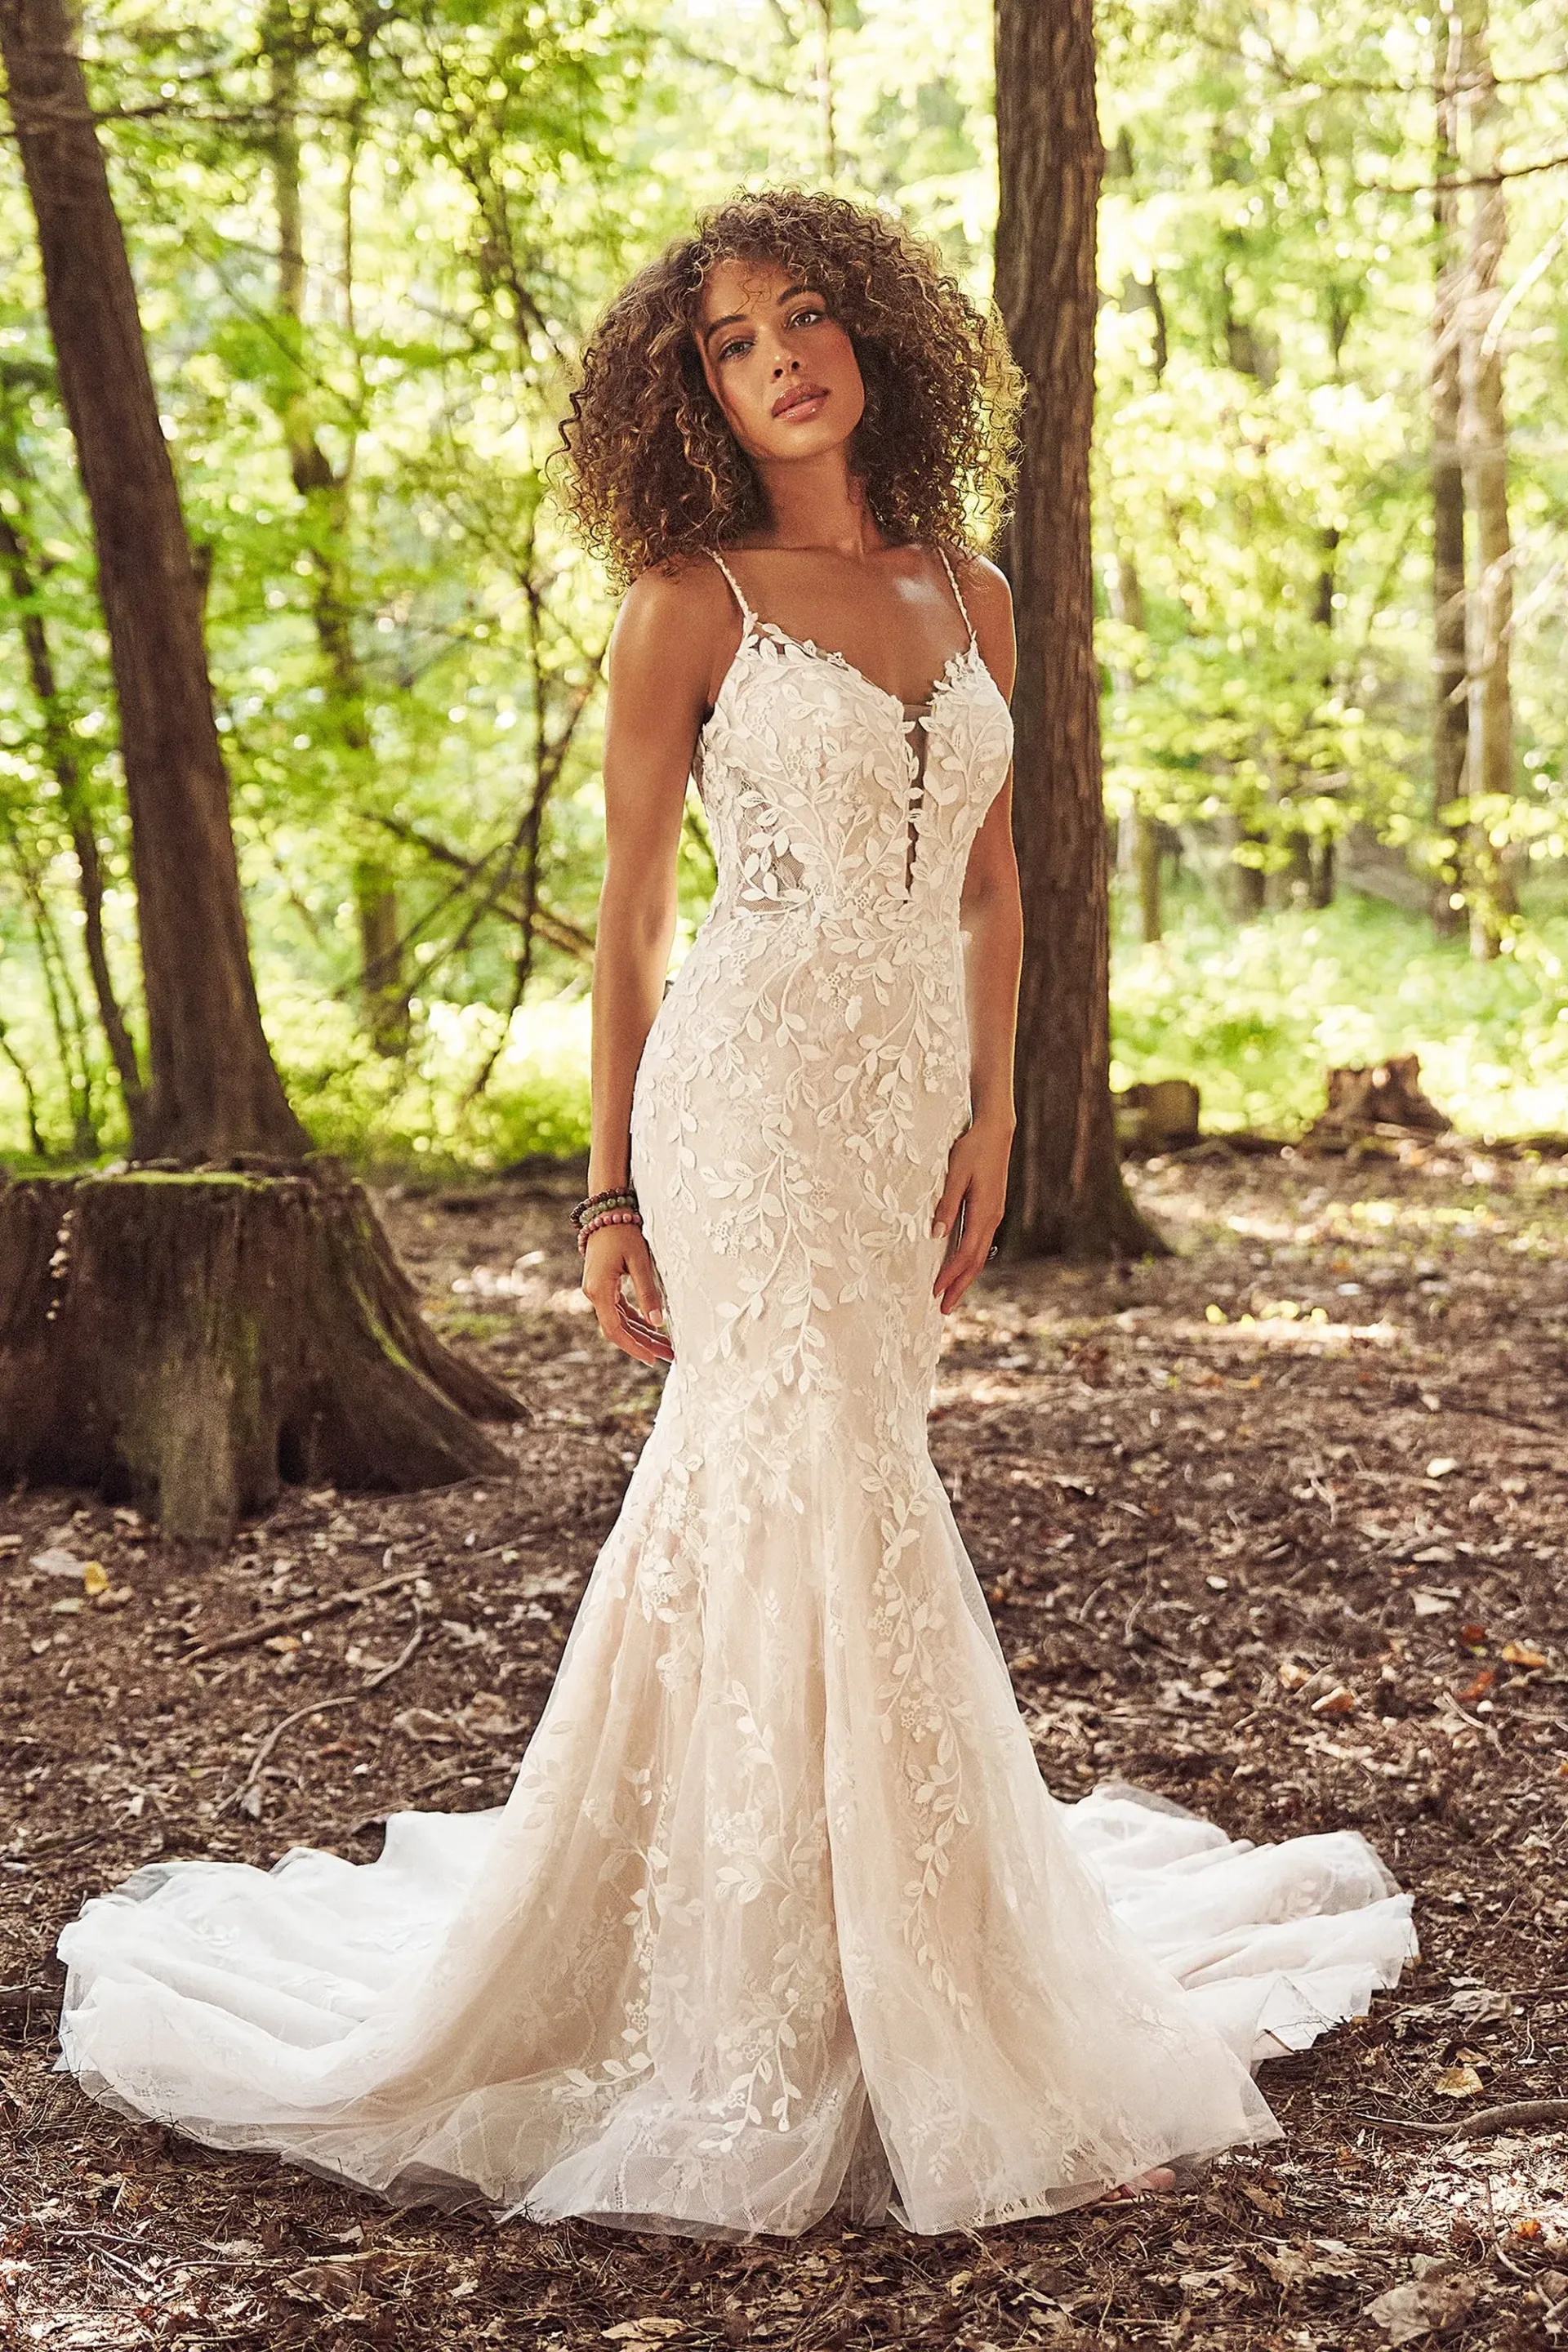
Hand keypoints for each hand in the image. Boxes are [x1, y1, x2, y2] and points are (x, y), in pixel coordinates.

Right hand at [581, 1223, 673, 1364]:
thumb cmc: (623, 1231)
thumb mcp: (640, 1261)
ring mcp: (598, 1290)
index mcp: (599, 1291)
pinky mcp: (604, 1285)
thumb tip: (658, 1322)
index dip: (634, 1347)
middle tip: (669, 1355)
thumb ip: (648, 1292)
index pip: (616, 1330)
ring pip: (620, 1321)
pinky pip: (620, 1310)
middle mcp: (594, 1293)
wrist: (606, 1210)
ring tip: (666, 1345)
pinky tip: (653, 1327)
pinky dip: (636, 1320)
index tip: (653, 1359)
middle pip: (619, 1329)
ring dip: (642, 1333)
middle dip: (644, 1344)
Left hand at [931, 1121, 1010, 1315]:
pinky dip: (969, 1260)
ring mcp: (993, 1215)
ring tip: (950, 1294)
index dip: (950, 1275)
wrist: (995, 1131)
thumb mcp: (955, 1174)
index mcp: (983, 1212)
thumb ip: (946, 1204)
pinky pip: (981, 1243)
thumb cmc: (972, 1149)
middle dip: (959, 1286)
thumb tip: (936, 1234)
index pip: (965, 1254)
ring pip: (980, 1254)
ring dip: (965, 1276)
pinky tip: (961, 1266)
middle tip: (943, 1309)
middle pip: (975, 1261)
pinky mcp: (991, 1210)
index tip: (935, 1292)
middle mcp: (992, 1218)